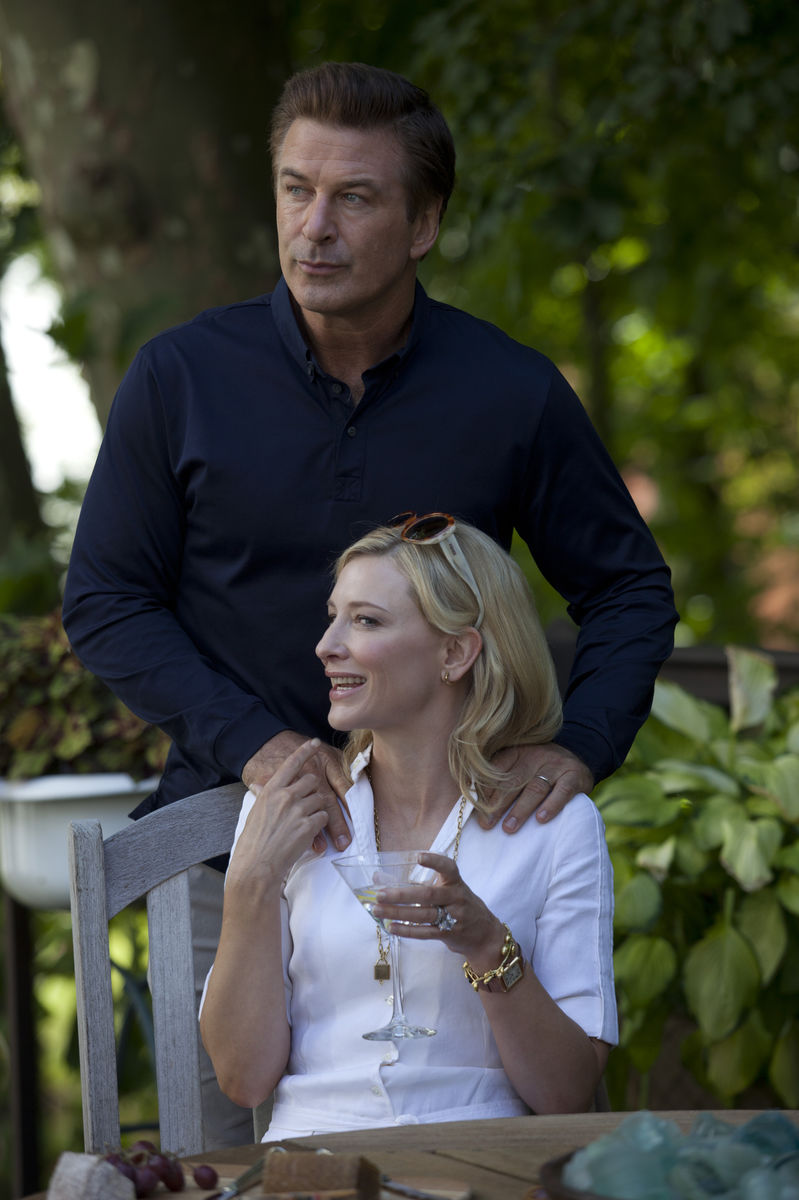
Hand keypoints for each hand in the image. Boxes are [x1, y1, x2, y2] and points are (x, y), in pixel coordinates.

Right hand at [241, 730, 351, 852]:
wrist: (256, 866)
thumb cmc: (252, 842)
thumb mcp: (255, 812)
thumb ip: (263, 796)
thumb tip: (258, 785)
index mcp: (270, 790)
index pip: (290, 763)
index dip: (304, 751)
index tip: (313, 742)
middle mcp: (285, 796)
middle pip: (311, 780)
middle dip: (313, 790)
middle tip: (306, 804)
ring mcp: (298, 810)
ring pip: (320, 799)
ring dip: (317, 809)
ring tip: (304, 823)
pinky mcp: (308, 825)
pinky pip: (323, 817)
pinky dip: (319, 825)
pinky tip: (308, 833)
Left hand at [371, 851, 505, 968]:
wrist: (484, 933)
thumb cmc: (459, 904)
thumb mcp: (448, 889)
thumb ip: (418, 882)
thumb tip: (378, 878)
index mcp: (455, 882)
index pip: (448, 868)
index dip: (434, 862)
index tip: (418, 857)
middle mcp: (456, 898)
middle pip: (428, 895)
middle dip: (402, 894)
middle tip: (380, 893)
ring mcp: (453, 917)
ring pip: (423, 915)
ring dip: (398, 913)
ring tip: (378, 910)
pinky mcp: (449, 934)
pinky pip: (425, 933)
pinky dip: (407, 930)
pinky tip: (391, 926)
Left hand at [479, 742, 593, 831]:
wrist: (577, 757)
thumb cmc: (539, 768)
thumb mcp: (519, 765)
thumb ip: (499, 778)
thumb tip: (472, 798)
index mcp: (517, 752)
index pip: (498, 769)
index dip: (485, 789)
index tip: (475, 809)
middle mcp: (535, 755)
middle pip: (513, 780)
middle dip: (498, 804)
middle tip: (486, 823)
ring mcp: (556, 765)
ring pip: (535, 787)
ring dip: (521, 809)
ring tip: (509, 828)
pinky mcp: (574, 775)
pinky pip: (563, 791)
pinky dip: (552, 805)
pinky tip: (541, 819)